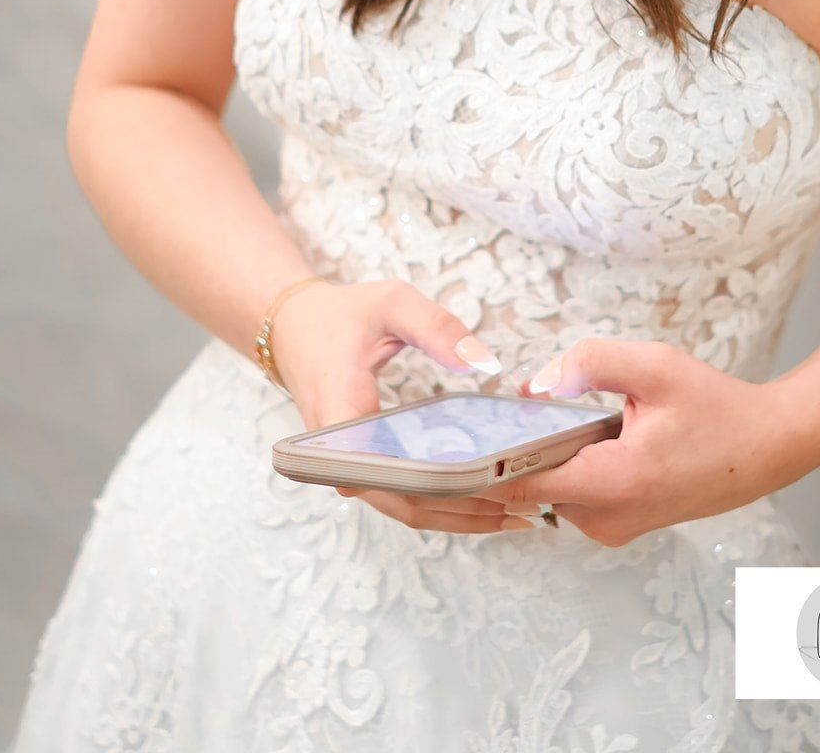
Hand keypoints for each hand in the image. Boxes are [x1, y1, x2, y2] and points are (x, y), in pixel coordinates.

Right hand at [271, 278, 537, 536]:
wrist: (293, 329)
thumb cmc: (339, 316)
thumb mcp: (391, 303)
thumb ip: (438, 327)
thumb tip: (485, 362)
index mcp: (342, 416)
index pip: (391, 474)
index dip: (443, 487)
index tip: (494, 484)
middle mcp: (340, 455)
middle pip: (406, 504)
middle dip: (466, 512)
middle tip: (525, 508)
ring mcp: (349, 467)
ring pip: (406, 509)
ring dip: (460, 515)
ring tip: (517, 513)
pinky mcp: (362, 467)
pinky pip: (403, 497)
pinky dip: (443, 502)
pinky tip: (484, 498)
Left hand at [468, 337, 801, 546]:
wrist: (767, 447)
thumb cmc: (717, 407)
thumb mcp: (654, 365)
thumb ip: (590, 362)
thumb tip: (534, 383)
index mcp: (615, 483)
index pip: (522, 483)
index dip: (484, 460)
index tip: (458, 435)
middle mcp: (609, 518)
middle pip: (530, 484)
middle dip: (516, 446)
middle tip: (508, 406)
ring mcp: (614, 528)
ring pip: (549, 489)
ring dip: (546, 455)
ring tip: (555, 413)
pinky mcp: (619, 525)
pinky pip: (572, 494)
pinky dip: (567, 465)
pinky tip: (582, 433)